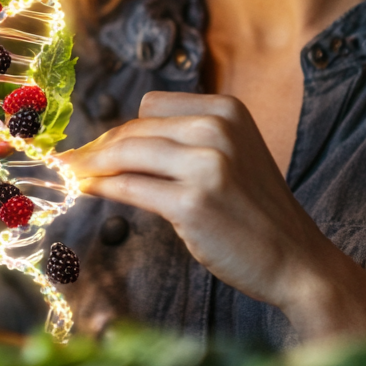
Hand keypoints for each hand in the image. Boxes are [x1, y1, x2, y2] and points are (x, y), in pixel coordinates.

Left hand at [61, 91, 365, 340]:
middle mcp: (217, 129)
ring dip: (90, 166)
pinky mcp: (192, 203)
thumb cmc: (254, 212)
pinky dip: (101, 189)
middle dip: (98, 148)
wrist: (296, 259)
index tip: (95, 148)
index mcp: (227, 109)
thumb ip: (182, 143)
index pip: (150, 107)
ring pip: (125, 154)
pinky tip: (85, 191)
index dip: (120, 129)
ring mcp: (206, 165)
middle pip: (134, 129)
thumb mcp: (229, 158)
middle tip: (69, 164)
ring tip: (69, 176)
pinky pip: (130, 188)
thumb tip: (109, 145)